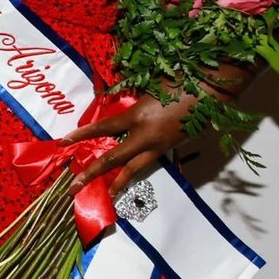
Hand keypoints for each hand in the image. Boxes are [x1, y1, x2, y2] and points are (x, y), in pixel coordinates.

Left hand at [61, 93, 198, 194]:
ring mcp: (161, 146)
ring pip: (135, 168)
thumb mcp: (149, 88)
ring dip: (118, 182)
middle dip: (92, 173)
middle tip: (73, 187)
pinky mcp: (172, 148)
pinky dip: (137, 170)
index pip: (103, 128)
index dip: (83, 135)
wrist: (214, 92)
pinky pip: (149, 162)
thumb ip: (133, 103)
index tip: (64, 142)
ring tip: (106, 196)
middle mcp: (146, 137)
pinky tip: (128, 176)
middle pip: (114, 159)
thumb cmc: (180, 82)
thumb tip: (122, 111)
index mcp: (138, 117)